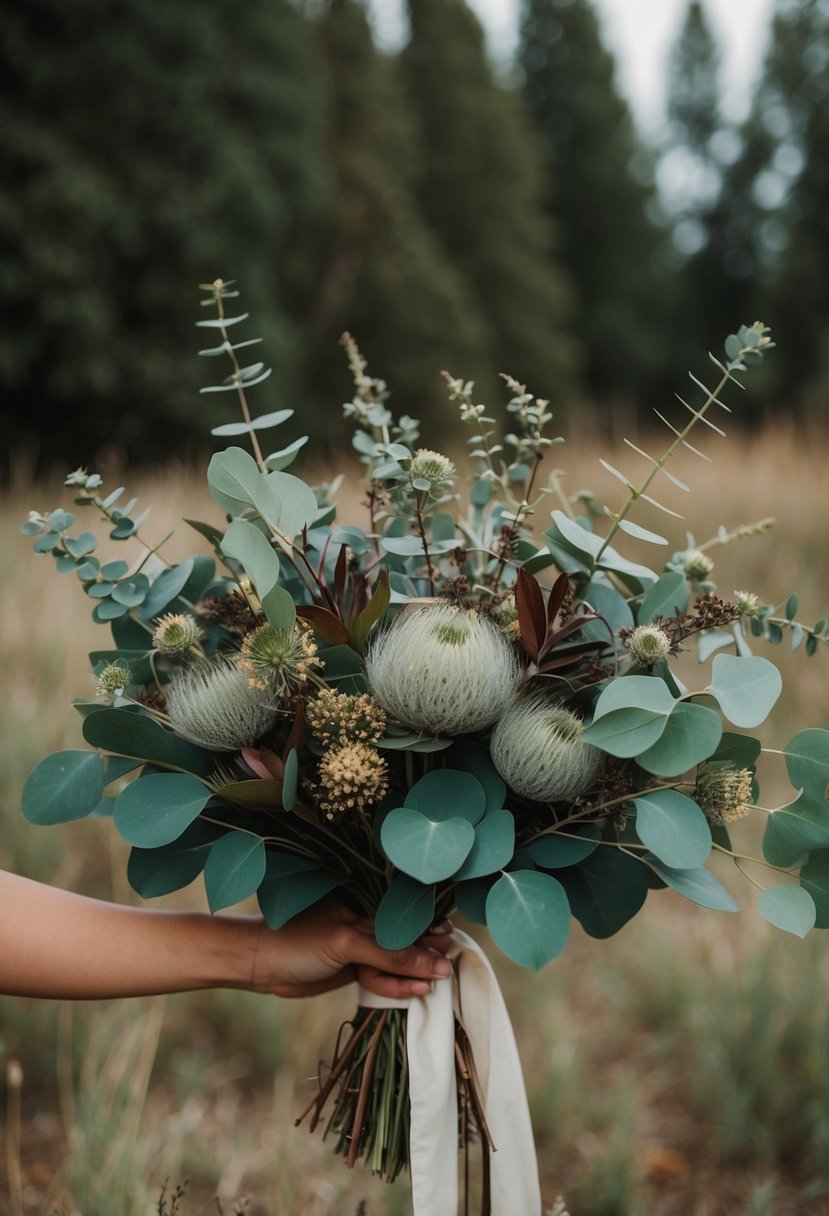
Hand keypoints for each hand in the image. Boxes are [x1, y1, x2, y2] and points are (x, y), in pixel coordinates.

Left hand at [249, 900, 453, 998]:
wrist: (260, 965)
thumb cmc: (298, 941)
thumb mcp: (347, 943)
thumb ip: (389, 952)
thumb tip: (434, 962)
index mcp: (363, 901)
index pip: (403, 910)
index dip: (427, 923)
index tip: (451, 935)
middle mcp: (365, 921)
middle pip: (405, 936)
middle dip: (426, 951)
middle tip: (450, 963)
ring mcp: (360, 946)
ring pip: (396, 960)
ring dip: (414, 972)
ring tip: (436, 981)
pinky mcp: (354, 968)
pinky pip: (383, 976)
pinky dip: (397, 986)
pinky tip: (417, 990)